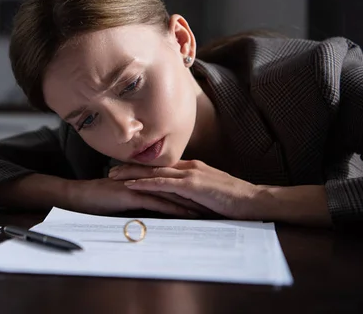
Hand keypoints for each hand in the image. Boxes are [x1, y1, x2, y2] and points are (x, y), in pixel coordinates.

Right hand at [66, 177, 202, 217]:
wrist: (79, 196)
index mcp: (144, 177)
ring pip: (171, 193)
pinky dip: (173, 208)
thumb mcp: (125, 197)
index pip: (172, 182)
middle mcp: (144, 178)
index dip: (190, 188)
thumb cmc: (99, 198)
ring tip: (208, 210)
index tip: (207, 196)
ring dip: (190, 202)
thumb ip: (141, 197)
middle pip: (177, 185)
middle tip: (215, 201)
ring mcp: (138, 186)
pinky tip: (186, 214)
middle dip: (196, 194)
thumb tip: (155, 206)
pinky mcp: (132, 196)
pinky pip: (157, 202)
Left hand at [109, 160, 262, 219]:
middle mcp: (189, 167)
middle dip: (131, 166)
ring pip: (154, 172)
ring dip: (132, 173)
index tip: (124, 166)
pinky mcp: (193, 185)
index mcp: (193, 168)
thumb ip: (194, 192)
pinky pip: (164, 184)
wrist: (254, 200)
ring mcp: (191, 174)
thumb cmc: (235, 200)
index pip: (162, 164)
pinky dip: (146, 183)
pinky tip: (131, 185)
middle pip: (153, 165)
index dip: (142, 165)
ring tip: (113, 175)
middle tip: (111, 168)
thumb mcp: (210, 193)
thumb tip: (180, 198)